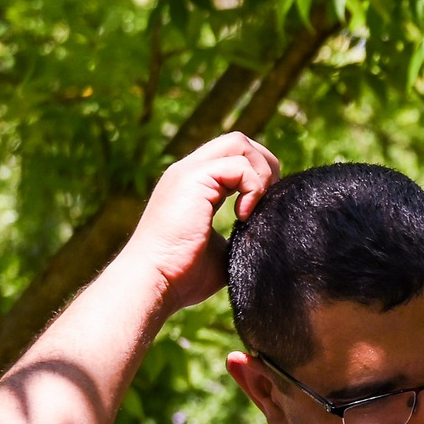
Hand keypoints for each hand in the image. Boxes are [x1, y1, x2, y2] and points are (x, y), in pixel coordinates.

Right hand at [118, 132, 279, 314]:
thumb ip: (242, 231)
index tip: (264, 207)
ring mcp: (188, 172)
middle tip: (269, 200)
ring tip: (255, 208)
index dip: (258, 174)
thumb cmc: (184, 276)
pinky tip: (243, 216)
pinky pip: (238, 165)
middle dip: (265, 165)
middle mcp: (188, 171)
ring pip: (239, 143)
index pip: (233, 156)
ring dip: (261, 173)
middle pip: (238, 141)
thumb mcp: (223, 249)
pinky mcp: (192, 179)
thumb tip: (268, 232)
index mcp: (194, 185)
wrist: (154, 282)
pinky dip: (253, 187)